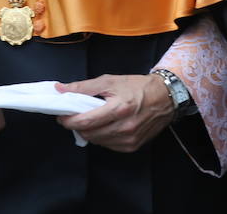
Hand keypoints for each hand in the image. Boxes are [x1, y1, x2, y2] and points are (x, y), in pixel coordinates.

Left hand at [55, 75, 172, 152]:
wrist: (166, 96)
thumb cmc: (138, 86)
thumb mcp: (111, 80)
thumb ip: (84, 87)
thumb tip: (60, 89)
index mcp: (119, 108)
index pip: (85, 122)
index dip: (69, 121)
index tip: (63, 116)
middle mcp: (125, 127)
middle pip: (89, 133)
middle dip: (78, 126)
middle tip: (77, 116)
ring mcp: (129, 139)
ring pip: (97, 141)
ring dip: (90, 131)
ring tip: (93, 119)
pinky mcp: (132, 146)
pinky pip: (108, 145)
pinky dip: (102, 137)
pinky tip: (106, 126)